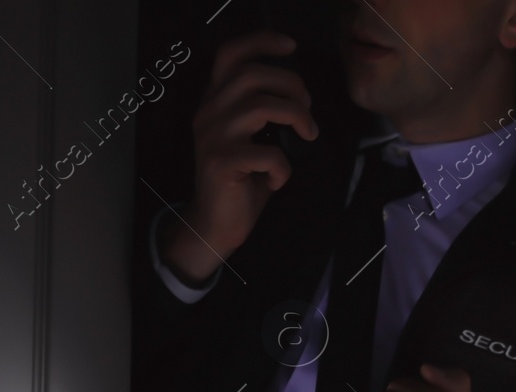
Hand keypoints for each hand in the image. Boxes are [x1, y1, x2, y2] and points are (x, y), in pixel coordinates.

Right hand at [158, 30, 319, 285]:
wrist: (214, 226)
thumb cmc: (239, 181)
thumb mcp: (248, 137)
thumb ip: (262, 110)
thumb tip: (299, 95)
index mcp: (213, 102)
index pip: (229, 54)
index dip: (261, 41)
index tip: (290, 47)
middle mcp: (208, 114)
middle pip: (252, 74)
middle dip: (291, 84)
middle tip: (308, 107)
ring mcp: (212, 138)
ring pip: (262, 106)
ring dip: (296, 117)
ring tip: (307, 134)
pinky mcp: (221, 164)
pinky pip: (267, 153)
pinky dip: (283, 167)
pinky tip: (279, 179)